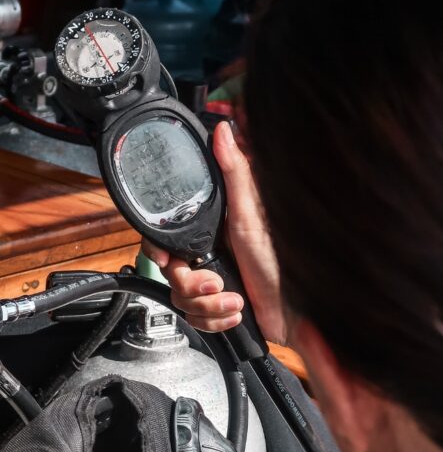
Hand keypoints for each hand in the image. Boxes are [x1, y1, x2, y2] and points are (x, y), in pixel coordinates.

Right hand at [141, 121, 285, 343]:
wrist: (292, 314)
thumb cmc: (279, 264)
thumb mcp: (250, 214)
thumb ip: (234, 172)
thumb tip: (224, 131)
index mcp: (209, 231)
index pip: (165, 238)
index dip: (160, 250)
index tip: (168, 259)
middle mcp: (206, 256)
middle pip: (169, 273)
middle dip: (193, 286)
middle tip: (216, 283)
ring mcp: (209, 283)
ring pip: (180, 299)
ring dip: (208, 305)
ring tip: (234, 300)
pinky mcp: (213, 308)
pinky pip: (193, 318)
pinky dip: (213, 319)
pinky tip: (234, 312)